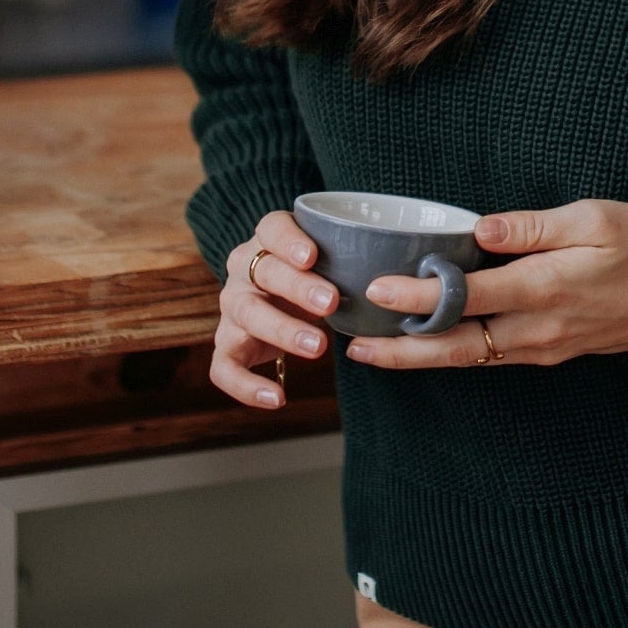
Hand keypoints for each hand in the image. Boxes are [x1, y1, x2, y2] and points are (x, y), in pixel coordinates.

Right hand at [209, 210, 338, 408]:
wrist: (286, 303)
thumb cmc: (318, 277)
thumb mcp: (334, 263)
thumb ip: (354, 261)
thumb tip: (404, 274)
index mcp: (269, 241)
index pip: (271, 228)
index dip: (288, 241)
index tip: (312, 257)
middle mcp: (244, 269)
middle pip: (264, 272)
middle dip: (298, 287)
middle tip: (332, 302)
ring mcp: (234, 306)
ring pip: (247, 314)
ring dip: (282, 330)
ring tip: (318, 346)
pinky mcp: (228, 344)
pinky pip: (223, 367)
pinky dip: (246, 387)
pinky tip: (277, 398)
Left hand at [348, 198, 627, 369]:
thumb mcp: (596, 217)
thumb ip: (536, 226)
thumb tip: (482, 229)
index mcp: (546, 288)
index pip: (467, 296)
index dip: (418, 296)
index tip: (377, 290)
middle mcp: (538, 329)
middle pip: (456, 346)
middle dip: (401, 348)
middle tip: (354, 346)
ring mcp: (544, 348)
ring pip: (469, 359)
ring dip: (420, 357)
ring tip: (375, 350)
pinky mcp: (550, 353)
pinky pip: (491, 358)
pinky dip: (453, 354)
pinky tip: (429, 344)